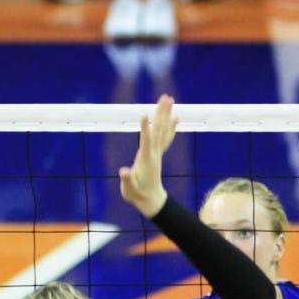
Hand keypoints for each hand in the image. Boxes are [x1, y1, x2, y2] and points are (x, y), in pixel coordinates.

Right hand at [119, 95, 176, 217]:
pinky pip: (166, 137)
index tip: (145, 114)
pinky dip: (171, 126)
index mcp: (145, 160)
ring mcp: (157, 153)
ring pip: (163, 130)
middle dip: (161, 113)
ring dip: (166, 114)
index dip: (145, 128)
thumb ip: (126, 180)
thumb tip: (123, 171)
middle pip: (158, 130)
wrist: (150, 200)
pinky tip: (175, 117)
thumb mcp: (128, 189)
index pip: (146, 141)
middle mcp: (153, 153)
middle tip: (165, 97)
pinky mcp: (157, 154)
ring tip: (169, 99)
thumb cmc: (136, 194)